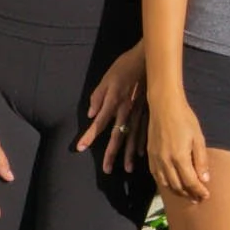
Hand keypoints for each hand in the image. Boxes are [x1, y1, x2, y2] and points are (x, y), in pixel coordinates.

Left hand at [78, 45, 145, 174]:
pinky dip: (143, 143)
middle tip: (106, 170)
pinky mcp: (148, 111)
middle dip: (111, 154)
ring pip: (133, 137)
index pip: (99, 124)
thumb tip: (91, 114)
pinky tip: (142, 154)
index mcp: (113, 102)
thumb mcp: (106, 78)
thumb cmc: (125, 67)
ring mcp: (139, 112)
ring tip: (126, 168)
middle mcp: (126, 111)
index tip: (81, 148)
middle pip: (117, 136)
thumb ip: (98, 97)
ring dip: (130, 153)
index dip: (89, 136)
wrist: (148, 59)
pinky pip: (145, 130)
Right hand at [146, 91, 210, 201]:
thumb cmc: (185, 120)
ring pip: (166, 184)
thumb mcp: (198, 138)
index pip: (190, 182)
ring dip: (177, 192)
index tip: (206, 196)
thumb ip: (201, 160)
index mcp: (179, 158)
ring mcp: (156, 160)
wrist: (164, 106)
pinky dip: (165, 184)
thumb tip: (205, 179)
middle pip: (178, 186)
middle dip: (189, 195)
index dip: (199, 191)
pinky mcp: (150, 156)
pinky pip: (157, 177)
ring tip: (187, 195)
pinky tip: (172, 185)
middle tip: (198, 199)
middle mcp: (166, 162)